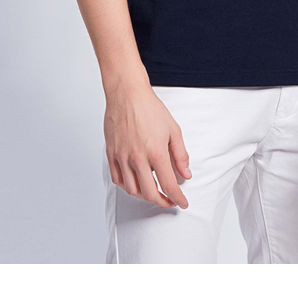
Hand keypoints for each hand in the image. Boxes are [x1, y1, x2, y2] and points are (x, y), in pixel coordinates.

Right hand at [104, 81, 191, 208]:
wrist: (127, 94)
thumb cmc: (149, 108)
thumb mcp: (173, 129)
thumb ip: (180, 154)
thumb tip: (186, 174)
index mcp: (155, 152)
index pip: (168, 185)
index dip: (177, 197)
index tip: (182, 203)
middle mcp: (137, 158)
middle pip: (149, 193)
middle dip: (162, 202)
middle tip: (169, 201)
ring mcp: (122, 158)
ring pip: (132, 190)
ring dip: (145, 196)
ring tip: (154, 193)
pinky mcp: (111, 155)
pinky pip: (118, 180)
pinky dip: (127, 187)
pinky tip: (135, 184)